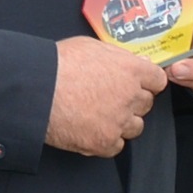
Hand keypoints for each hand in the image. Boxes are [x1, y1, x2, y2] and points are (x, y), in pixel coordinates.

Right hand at [48, 34, 167, 155]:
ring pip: (134, 127)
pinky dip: (106, 140)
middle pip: (146, 105)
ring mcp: (119, 121)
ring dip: (121, 122)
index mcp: (131, 70)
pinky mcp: (104, 142)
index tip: (137, 85)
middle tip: (110, 98)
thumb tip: (138, 62)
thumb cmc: (57, 65)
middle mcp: (130, 97)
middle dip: (132, 102)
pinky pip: (116, 146)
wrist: (35, 90)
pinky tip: (90, 129)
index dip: (146, 83)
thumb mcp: (91, 47)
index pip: (157, 81)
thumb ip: (119, 56)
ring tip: (98, 115)